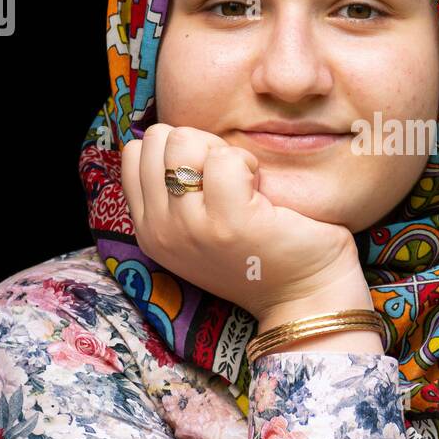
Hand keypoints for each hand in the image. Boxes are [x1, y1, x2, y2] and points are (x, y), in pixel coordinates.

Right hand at [120, 124, 373, 334]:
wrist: (304, 300)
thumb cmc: (262, 256)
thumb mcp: (199, 230)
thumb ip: (177, 193)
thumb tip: (176, 138)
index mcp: (149, 230)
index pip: (134, 152)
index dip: (176, 149)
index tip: (207, 175)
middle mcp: (160, 231)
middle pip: (158, 139)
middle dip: (198, 145)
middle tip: (230, 178)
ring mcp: (190, 227)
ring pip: (184, 141)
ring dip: (221, 151)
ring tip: (245, 184)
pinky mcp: (228, 221)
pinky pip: (224, 159)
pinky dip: (248, 162)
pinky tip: (262, 190)